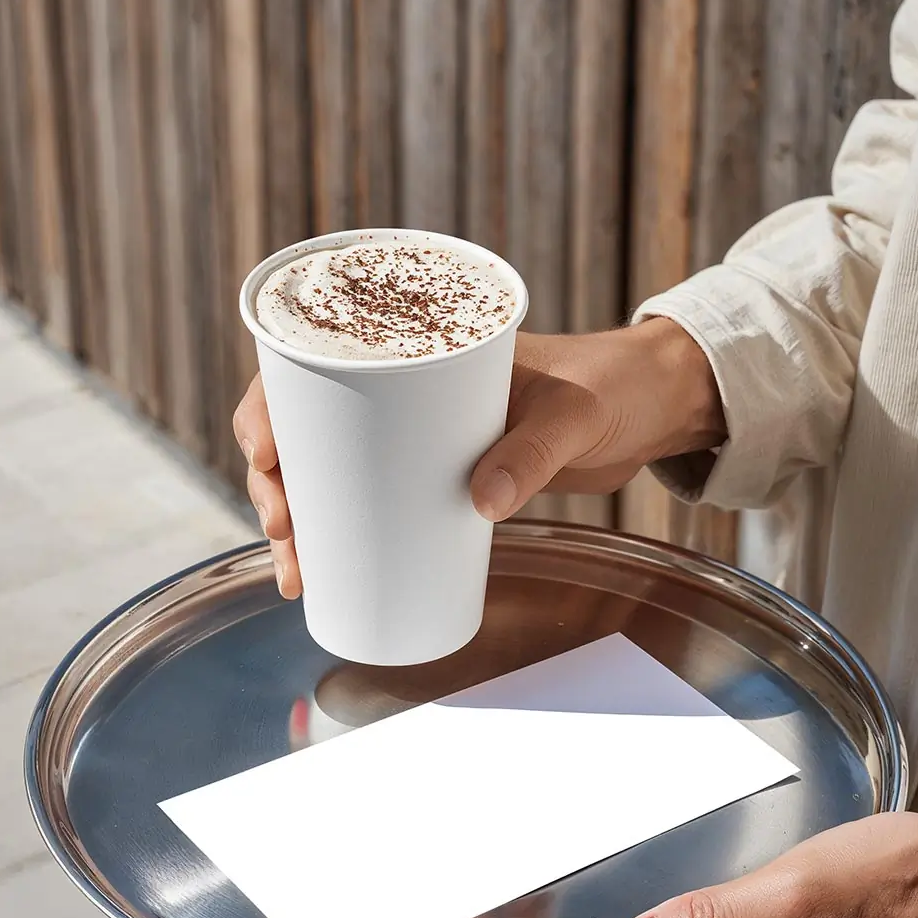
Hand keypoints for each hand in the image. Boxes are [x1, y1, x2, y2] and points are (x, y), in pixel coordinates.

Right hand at [232, 318, 723, 598]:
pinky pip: (373, 500)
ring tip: (296, 573)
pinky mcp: (441, 472)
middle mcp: (403, 386)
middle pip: (305, 429)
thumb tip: (480, 503)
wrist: (650, 408)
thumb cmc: (610, 385)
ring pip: (331, 472)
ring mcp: (417, 433)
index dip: (271, 409)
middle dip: (276, 484)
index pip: (312, 363)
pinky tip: (318, 573)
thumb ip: (534, 451)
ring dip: (298, 520)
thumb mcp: (571, 414)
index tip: (267, 458)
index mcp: (416, 344)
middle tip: (284, 536)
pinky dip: (340, 535)